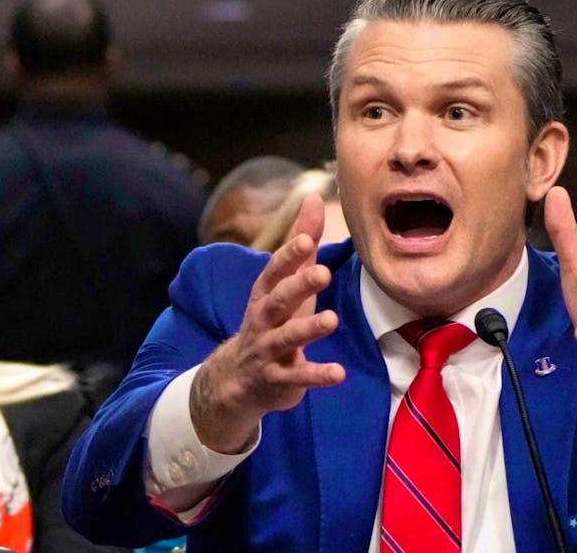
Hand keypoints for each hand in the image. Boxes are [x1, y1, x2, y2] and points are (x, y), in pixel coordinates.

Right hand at [191, 193, 345, 452]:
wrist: (237, 381)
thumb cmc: (272, 321)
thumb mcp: (286, 282)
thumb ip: (302, 243)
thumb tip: (314, 195)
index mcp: (266, 294)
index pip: (275, 271)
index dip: (289, 256)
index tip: (306, 240)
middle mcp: (264, 320)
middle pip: (278, 301)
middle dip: (299, 287)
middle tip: (323, 273)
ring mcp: (268, 351)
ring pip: (286, 339)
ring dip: (308, 329)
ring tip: (332, 320)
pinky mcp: (278, 379)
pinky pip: (298, 376)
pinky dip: (317, 376)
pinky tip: (339, 373)